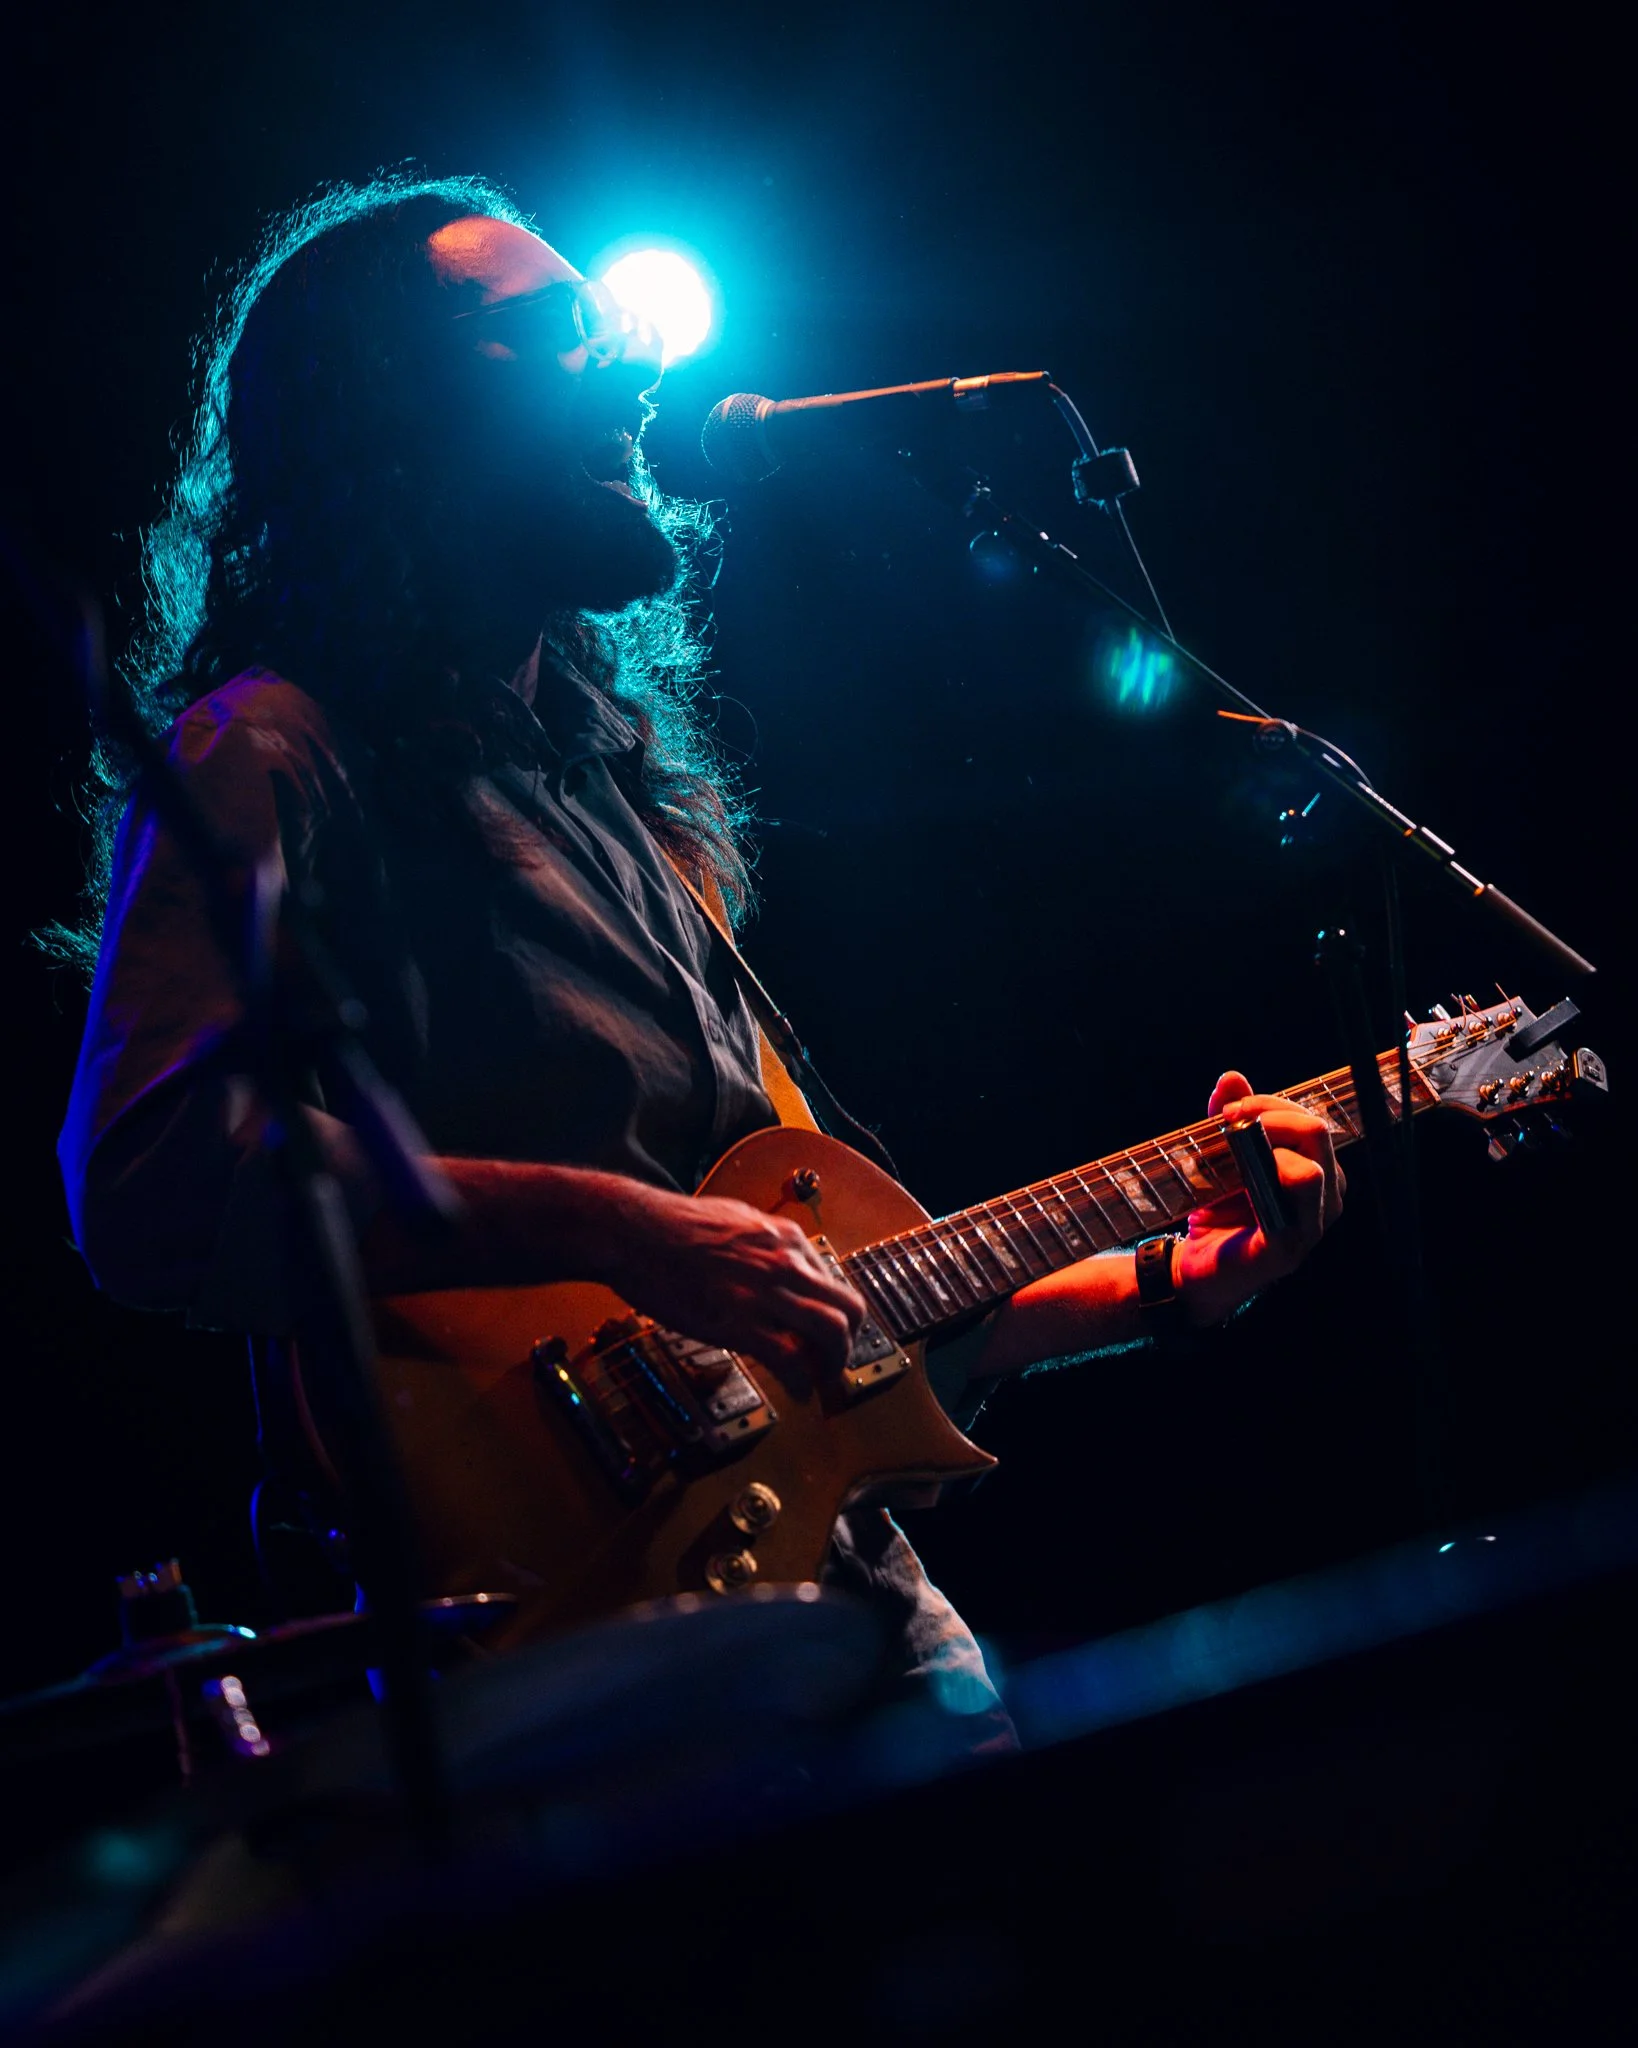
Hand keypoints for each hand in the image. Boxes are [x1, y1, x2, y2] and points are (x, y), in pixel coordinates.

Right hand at [598, 1181, 866, 1384]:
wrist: (633, 1232)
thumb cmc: (671, 1225)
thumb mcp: (735, 1221)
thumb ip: (762, 1245)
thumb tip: (774, 1266)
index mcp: (784, 1238)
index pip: (833, 1282)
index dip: (833, 1314)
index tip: (825, 1334)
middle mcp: (786, 1263)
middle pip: (848, 1308)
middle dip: (849, 1343)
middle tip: (835, 1364)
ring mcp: (766, 1293)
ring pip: (831, 1334)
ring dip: (833, 1366)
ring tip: (821, 1382)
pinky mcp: (741, 1322)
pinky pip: (790, 1359)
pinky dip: (801, 1384)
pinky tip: (796, 1394)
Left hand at [1174, 1070, 1344, 1326]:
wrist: (1194, 1269)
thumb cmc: (1218, 1212)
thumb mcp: (1222, 1158)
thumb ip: (1232, 1118)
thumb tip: (1231, 1077)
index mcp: (1320, 1171)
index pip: (1310, 1119)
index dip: (1269, 1104)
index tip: (1228, 1109)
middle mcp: (1327, 1197)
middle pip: (1317, 1132)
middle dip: (1268, 1116)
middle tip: (1227, 1122)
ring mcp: (1313, 1226)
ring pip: (1311, 1166)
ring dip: (1264, 1148)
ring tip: (1228, 1154)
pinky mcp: (1289, 1248)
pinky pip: (1290, 1204)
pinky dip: (1264, 1180)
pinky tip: (1238, 1181)